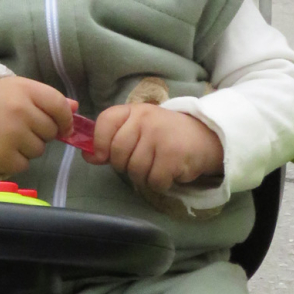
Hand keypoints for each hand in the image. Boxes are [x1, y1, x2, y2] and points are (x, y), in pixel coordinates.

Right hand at [0, 76, 73, 174]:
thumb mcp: (16, 90)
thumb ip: (46, 98)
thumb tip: (75, 108)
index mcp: (24, 90)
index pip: (59, 106)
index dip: (65, 119)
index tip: (62, 126)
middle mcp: (20, 110)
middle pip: (51, 131)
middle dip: (40, 132)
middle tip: (19, 127)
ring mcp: (11, 134)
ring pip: (38, 150)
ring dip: (28, 148)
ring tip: (7, 137)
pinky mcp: (2, 155)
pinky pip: (23, 165)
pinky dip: (14, 161)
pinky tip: (1, 149)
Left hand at [84, 103, 223, 192]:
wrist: (206, 137)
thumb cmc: (166, 135)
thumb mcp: (139, 130)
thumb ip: (113, 141)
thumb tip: (88, 157)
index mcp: (135, 111)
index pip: (105, 121)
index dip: (99, 143)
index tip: (103, 155)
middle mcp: (146, 120)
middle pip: (118, 154)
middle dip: (126, 166)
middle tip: (142, 161)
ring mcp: (160, 136)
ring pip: (135, 170)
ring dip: (144, 176)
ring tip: (158, 165)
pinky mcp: (173, 155)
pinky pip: (153, 181)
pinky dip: (160, 183)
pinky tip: (170, 171)